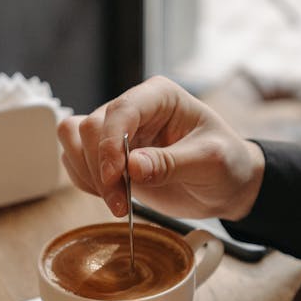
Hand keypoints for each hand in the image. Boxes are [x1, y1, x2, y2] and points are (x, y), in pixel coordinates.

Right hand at [57, 75, 263, 220]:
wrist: (225, 187)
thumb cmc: (226, 165)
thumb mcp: (209, 163)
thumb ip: (171, 163)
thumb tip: (132, 167)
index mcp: (159, 97)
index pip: (120, 111)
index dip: (110, 145)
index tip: (116, 178)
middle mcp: (134, 109)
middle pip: (90, 127)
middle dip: (99, 169)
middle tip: (120, 203)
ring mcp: (118, 133)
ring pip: (74, 140)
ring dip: (87, 174)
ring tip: (117, 202)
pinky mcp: (110, 156)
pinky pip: (77, 161)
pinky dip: (85, 181)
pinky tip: (111, 197)